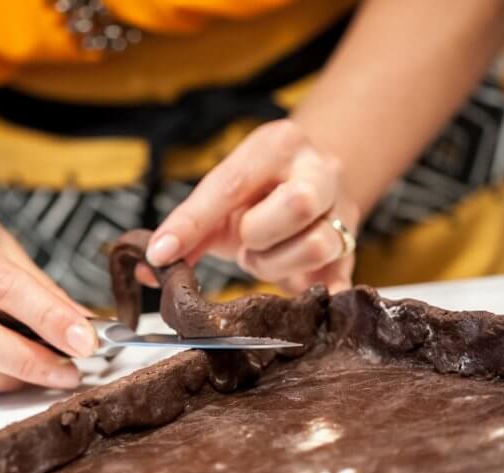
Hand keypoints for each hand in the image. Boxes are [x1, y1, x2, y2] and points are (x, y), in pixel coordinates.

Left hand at [146, 119, 359, 293]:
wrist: (312, 182)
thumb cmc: (259, 193)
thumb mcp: (222, 198)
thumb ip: (188, 229)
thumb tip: (150, 268)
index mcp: (277, 145)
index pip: (230, 183)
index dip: (192, 223)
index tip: (162, 253)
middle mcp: (319, 170)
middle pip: (297, 204)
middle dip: (258, 235)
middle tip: (246, 243)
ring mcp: (343, 209)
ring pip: (318, 245)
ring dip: (277, 264)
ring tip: (264, 257)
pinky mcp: (353, 250)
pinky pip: (339, 282)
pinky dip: (314, 296)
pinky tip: (298, 291)